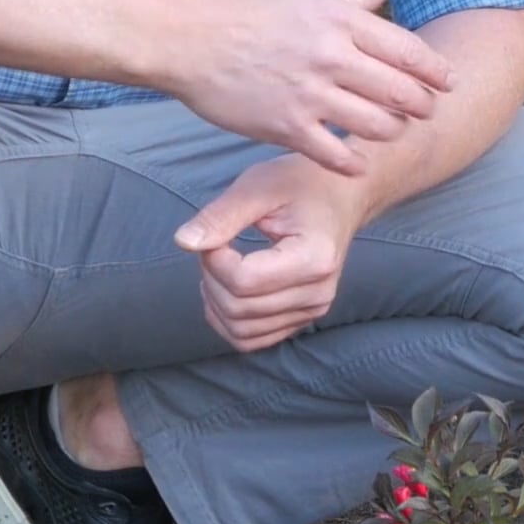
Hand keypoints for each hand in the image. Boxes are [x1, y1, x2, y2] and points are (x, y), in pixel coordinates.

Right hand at [160, 0, 454, 177]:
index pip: (408, 50)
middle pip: (402, 92)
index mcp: (339, 18)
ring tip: (391, 130)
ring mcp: (309, 95)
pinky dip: (353, 161)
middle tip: (426, 111)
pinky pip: (336, 155)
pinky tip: (355, 159)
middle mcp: (331, 56)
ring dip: (392, 131)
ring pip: (377, 125)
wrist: (183, 36)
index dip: (436, 71)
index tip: (448, 82)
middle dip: (423, 105)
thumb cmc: (240, 6)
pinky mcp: (284, 127)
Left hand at [174, 155, 367, 352]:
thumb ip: (221, 216)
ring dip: (215, 302)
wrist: (340, 196)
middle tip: (214, 245)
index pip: (243, 280)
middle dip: (211, 278)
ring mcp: (313, 310)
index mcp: (315, 258)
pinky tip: (223, 290)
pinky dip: (227, 321)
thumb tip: (183, 242)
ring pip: (241, 331)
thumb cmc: (300, 184)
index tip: (214, 233)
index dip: (213, 259)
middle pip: (238, 308)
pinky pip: (252, 340)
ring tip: (219, 266)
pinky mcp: (302, 319)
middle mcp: (318, 293)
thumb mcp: (258, 186)